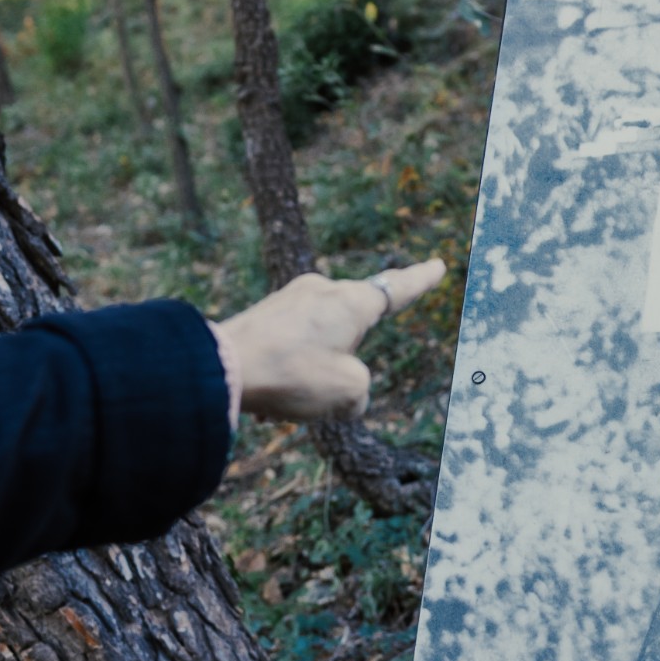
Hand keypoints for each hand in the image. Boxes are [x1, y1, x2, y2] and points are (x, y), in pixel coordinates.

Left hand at [212, 259, 448, 421]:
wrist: (221, 369)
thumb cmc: (292, 375)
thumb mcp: (347, 394)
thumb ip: (359, 390)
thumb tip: (344, 388)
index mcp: (352, 302)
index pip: (398, 289)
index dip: (421, 281)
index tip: (437, 264)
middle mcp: (323, 290)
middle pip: (354, 324)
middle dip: (346, 356)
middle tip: (326, 389)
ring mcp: (289, 298)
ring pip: (319, 339)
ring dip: (315, 369)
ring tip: (289, 396)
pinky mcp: (264, 313)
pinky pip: (291, 344)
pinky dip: (291, 369)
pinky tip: (270, 394)